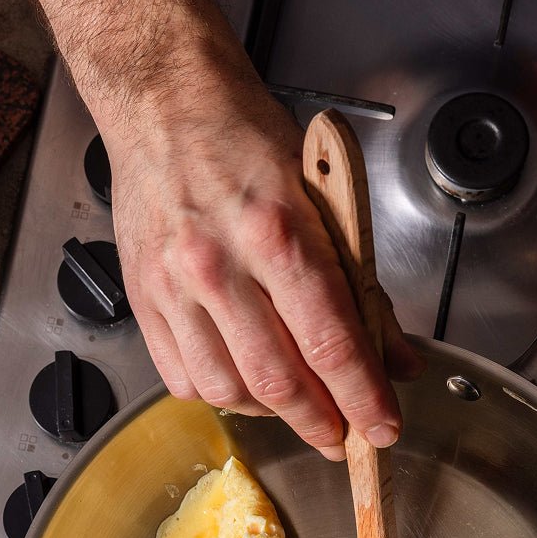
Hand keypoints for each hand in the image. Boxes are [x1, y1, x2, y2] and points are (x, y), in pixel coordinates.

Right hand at [104, 33, 422, 460]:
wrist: (162, 101)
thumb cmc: (243, 136)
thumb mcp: (323, 196)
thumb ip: (359, 282)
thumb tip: (392, 354)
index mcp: (278, 232)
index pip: (331, 342)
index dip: (362, 399)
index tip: (382, 428)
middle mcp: (220, 264)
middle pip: (280, 380)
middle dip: (321, 422)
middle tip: (342, 436)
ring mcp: (175, 286)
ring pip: (230, 389)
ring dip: (272, 413)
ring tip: (297, 407)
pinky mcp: (144, 298)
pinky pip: (184, 376)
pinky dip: (222, 394)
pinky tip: (245, 384)